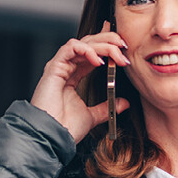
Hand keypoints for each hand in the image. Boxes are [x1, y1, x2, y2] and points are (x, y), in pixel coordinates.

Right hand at [29, 22, 133, 140]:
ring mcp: (59, 67)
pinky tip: (98, 61)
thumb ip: (107, 107)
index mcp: (72, 77)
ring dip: (102, 44)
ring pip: (82, 43)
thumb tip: (124, 103)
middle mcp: (65, 68)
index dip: (107, 46)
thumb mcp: (92, 116)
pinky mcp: (54, 68)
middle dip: (108, 40)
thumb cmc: (65, 128)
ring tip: (116, 52)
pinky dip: (87, 50)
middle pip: (88, 43)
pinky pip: (70, 48)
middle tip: (124, 46)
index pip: (91, 53)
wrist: (53, 136)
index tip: (124, 48)